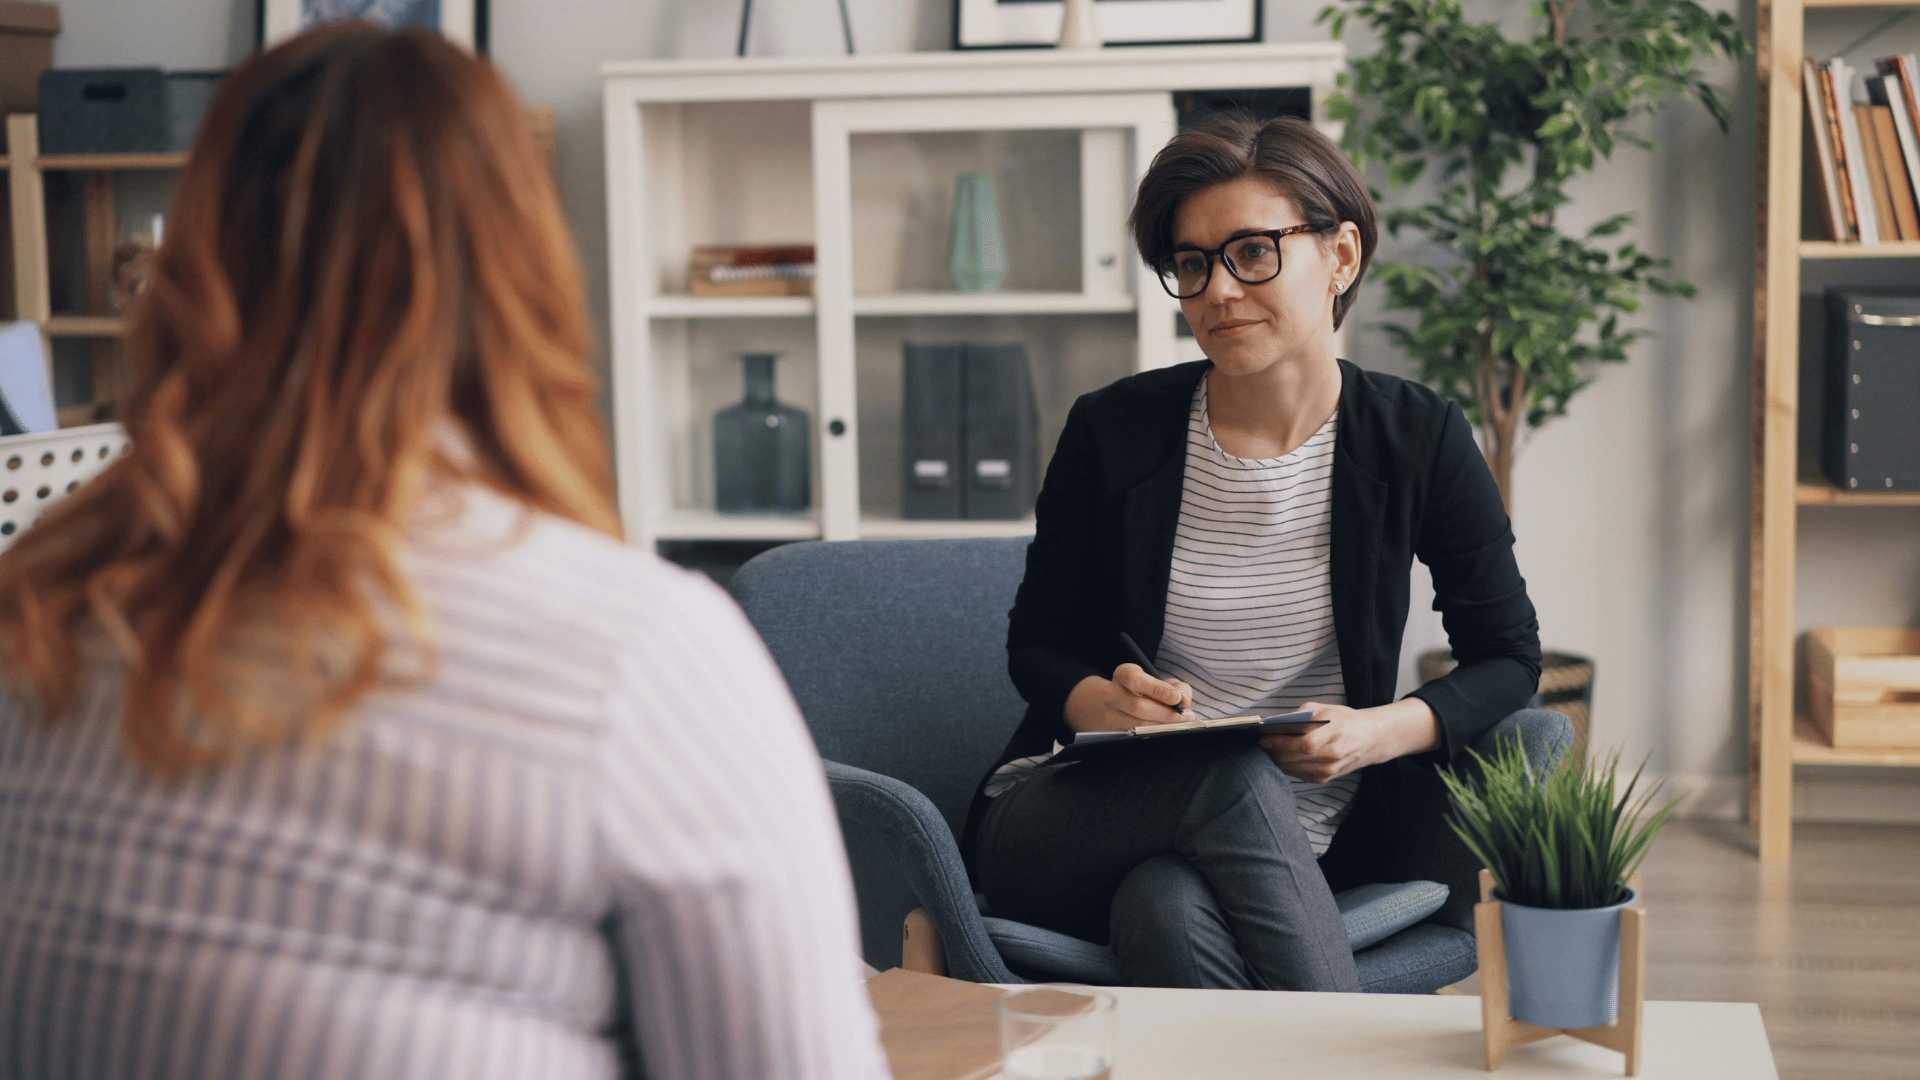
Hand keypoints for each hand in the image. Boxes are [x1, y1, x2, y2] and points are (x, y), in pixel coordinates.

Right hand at [1063, 664, 1194, 732]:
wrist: (1125, 704)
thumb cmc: (1150, 691)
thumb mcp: (1165, 683)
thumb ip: (1178, 688)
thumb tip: (1182, 701)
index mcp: (1123, 674)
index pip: (1134, 680)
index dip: (1157, 689)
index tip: (1176, 697)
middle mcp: (1111, 694)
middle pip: (1137, 707)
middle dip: (1165, 713)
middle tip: (1185, 716)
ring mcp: (1110, 714)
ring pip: (1138, 725)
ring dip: (1163, 726)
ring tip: (1180, 724)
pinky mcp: (1115, 731)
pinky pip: (1138, 735)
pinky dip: (1156, 734)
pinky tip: (1168, 731)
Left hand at [1260, 698, 1441, 782]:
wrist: (1368, 739)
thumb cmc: (1343, 720)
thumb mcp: (1325, 708)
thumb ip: (1301, 714)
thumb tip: (1277, 724)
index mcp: (1335, 732)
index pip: (1304, 744)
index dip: (1281, 742)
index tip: (1265, 738)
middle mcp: (1333, 755)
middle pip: (1294, 758)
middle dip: (1274, 751)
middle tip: (1262, 743)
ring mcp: (1330, 770)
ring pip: (1293, 769)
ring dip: (1277, 760)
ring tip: (1268, 750)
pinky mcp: (1325, 779)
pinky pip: (1298, 774)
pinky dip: (1287, 766)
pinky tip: (1281, 757)